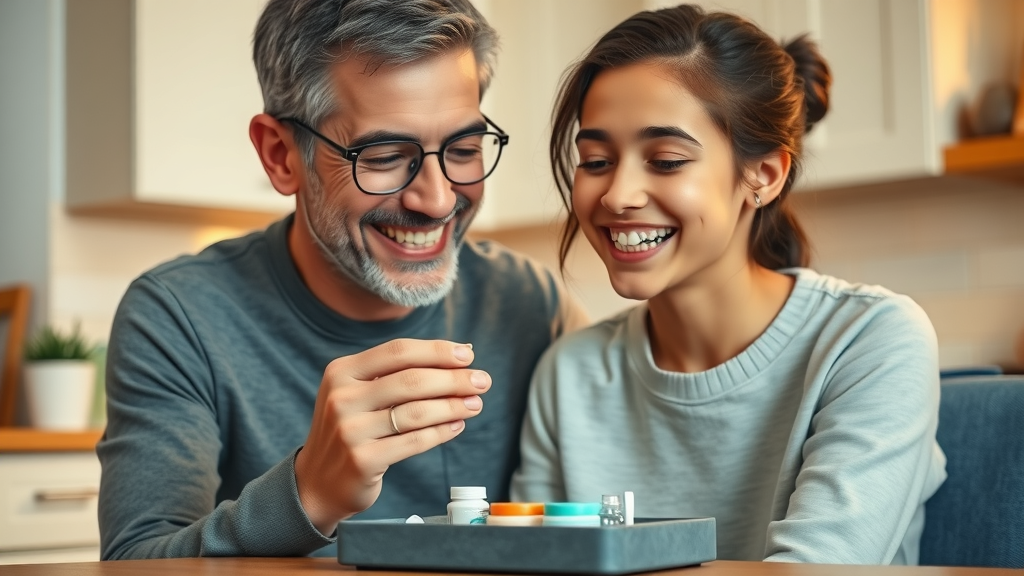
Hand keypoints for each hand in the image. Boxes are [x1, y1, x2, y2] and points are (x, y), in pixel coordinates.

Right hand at [294, 339, 489, 533]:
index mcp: (342, 371)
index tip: (467, 355)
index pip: (398, 351)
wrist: (317, 483)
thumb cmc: (351, 429)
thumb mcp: (360, 393)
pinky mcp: (363, 460)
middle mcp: (342, 397)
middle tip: (482, 381)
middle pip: (411, 380)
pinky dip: (442, 431)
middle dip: (453, 379)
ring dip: (454, 405)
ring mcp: (350, 430)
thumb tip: (460, 354)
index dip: (436, 351)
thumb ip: (401, 373)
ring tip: (475, 404)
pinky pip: (415, 441)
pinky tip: (457, 425)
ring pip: (417, 412)